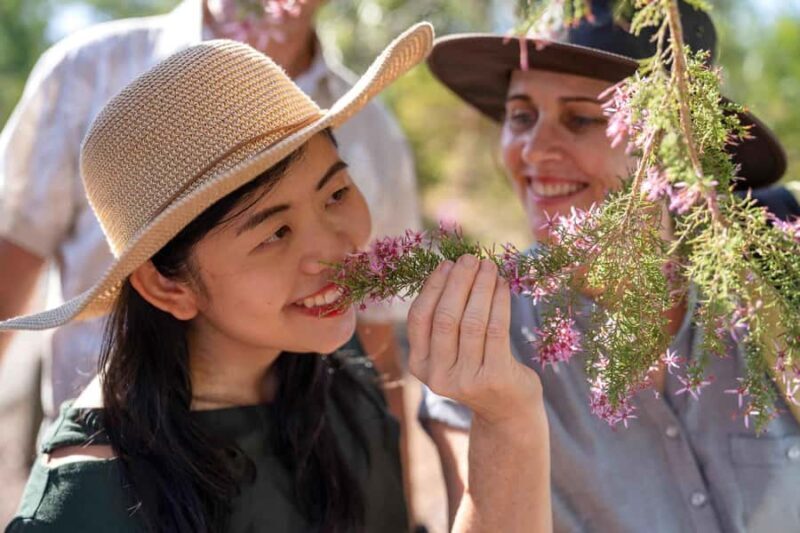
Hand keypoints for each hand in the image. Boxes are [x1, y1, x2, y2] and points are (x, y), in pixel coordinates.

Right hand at [407, 254, 542, 427]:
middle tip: (470, 258)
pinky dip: (499, 302)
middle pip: (445, 317)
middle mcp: (438, 376)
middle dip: (458, 282)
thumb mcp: (451, 351)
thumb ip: (444, 320)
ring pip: (471, 321)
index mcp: (420, 365)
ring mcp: (466, 380)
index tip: (446, 264)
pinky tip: (503, 285)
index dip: (433, 287)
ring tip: (489, 266)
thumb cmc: (479, 369)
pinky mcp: (494, 378)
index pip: (420, 318)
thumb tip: (451, 268)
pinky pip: (496, 330)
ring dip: (481, 287)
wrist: (507, 411)